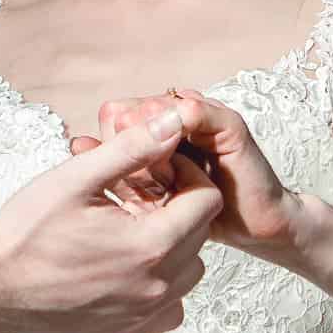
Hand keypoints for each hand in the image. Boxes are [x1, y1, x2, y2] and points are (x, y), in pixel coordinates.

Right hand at [0, 111, 218, 332]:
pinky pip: (170, 307)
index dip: (188, 176)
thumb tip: (173, 123)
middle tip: (137, 195)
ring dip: (173, 246)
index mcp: (150, 244)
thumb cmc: (25, 232)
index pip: (206, 201)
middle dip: (178, 208)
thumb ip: (132, 149)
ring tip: (131, 230)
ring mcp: (143, 314)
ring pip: (189, 272)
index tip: (158, 170)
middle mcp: (156, 285)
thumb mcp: (76, 178)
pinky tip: (127, 267)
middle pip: (200, 236)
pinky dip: (160, 284)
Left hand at [80, 93, 293, 251]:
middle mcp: (178, 122)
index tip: (85, 149)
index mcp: (154, 136)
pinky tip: (168, 132)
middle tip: (108, 138)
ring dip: (149, 119)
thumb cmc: (198, 218)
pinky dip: (184, 116)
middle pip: (140, 107)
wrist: (254, 226)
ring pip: (167, 106)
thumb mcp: (147, 200)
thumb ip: (117, 173)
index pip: (120, 116)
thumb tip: (78, 143)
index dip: (105, 132)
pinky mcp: (229, 125)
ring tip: (132, 133)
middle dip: (123, 124)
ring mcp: (205, 120)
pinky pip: (203, 113)